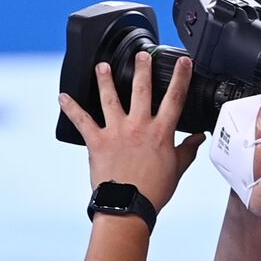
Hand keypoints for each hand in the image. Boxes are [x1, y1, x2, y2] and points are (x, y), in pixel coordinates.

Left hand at [58, 52, 204, 212]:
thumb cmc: (152, 190)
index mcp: (161, 132)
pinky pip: (81, 121)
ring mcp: (116, 131)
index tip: (183, 61)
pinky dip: (71, 108)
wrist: (128, 205)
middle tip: (141, 54)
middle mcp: (138, 126)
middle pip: (141, 90)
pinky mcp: (97, 141)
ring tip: (102, 66)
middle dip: (142, 68)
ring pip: (109, 98)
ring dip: (105, 80)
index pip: (174, 98)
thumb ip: (187, 150)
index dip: (180, 77)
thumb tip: (198, 138)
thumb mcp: (177, 169)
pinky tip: (62, 97)